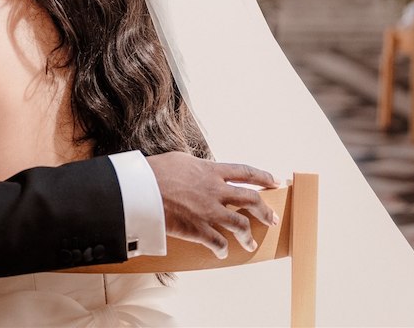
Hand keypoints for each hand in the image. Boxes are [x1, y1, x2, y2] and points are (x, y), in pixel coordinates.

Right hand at [146, 151, 279, 258]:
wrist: (139, 190)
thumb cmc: (154, 172)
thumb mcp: (180, 160)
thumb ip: (197, 167)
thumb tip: (202, 169)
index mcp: (211, 171)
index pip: (245, 172)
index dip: (263, 176)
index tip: (274, 181)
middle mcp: (216, 191)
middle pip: (251, 200)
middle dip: (266, 211)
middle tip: (273, 219)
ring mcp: (209, 211)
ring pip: (240, 225)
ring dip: (248, 236)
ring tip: (251, 243)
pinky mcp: (199, 229)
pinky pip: (218, 243)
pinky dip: (222, 250)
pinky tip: (223, 254)